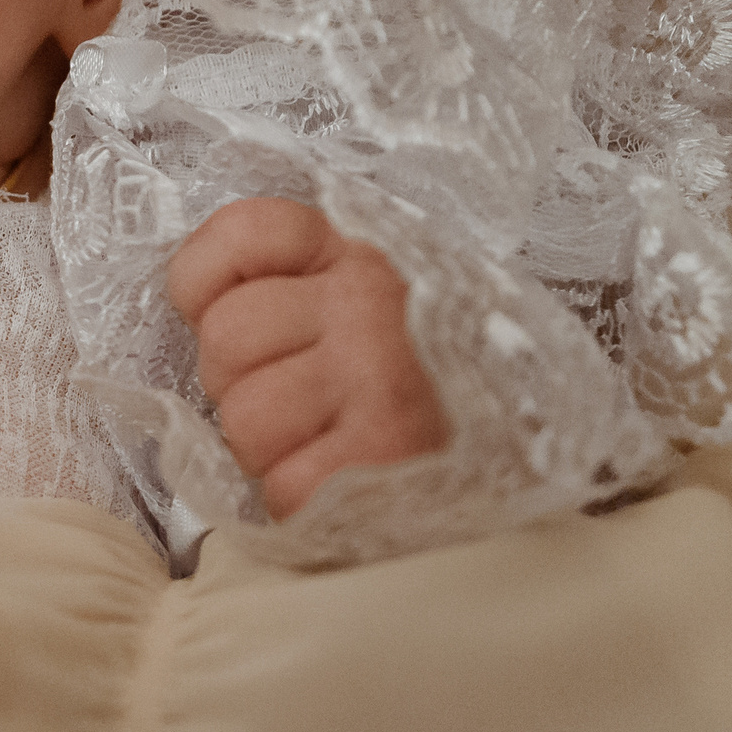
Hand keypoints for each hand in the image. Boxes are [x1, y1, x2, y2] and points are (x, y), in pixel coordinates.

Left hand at [165, 197, 448, 518]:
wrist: (530, 456)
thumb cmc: (426, 380)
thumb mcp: (371, 303)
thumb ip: (296, 283)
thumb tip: (202, 303)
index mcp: (358, 256)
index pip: (245, 233)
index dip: (206, 281)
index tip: (228, 313)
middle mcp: (367, 304)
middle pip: (224, 336)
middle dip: (239, 385)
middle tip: (295, 404)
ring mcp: (377, 377)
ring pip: (243, 419)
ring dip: (269, 450)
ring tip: (323, 444)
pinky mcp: (383, 456)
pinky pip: (284, 484)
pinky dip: (301, 499)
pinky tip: (344, 482)